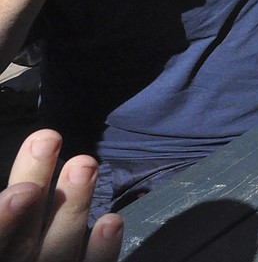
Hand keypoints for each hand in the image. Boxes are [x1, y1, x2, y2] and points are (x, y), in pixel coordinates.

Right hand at [0, 129, 123, 261]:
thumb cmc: (14, 246)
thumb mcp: (7, 233)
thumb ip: (7, 215)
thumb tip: (20, 182)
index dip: (2, 219)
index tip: (23, 191)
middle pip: (21, 239)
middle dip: (33, 187)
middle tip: (49, 141)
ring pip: (59, 251)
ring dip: (74, 208)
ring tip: (86, 163)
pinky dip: (101, 252)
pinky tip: (112, 221)